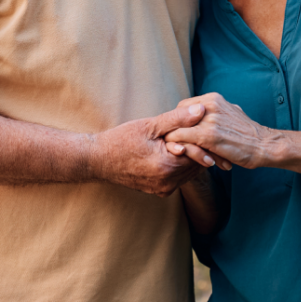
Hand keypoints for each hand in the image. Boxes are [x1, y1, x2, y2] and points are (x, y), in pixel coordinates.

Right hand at [89, 104, 210, 196]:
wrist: (98, 160)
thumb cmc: (122, 140)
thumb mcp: (150, 125)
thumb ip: (178, 118)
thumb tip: (202, 110)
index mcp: (167, 167)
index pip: (200, 153)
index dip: (201, 137)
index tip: (199, 125)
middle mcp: (168, 183)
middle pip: (197, 164)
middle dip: (198, 146)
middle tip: (194, 129)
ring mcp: (163, 189)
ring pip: (190, 171)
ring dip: (190, 156)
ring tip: (184, 137)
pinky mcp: (159, 191)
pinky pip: (180, 177)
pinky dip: (181, 164)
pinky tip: (174, 149)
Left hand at [164, 93, 270, 168]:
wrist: (264, 145)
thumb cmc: (247, 134)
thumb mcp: (231, 113)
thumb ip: (214, 112)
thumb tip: (201, 113)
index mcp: (214, 98)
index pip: (184, 106)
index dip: (179, 121)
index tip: (179, 133)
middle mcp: (210, 104)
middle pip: (177, 115)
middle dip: (174, 129)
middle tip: (175, 144)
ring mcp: (209, 119)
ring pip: (176, 127)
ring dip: (173, 140)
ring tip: (177, 151)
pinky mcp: (209, 135)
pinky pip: (182, 138)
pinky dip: (178, 147)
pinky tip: (182, 155)